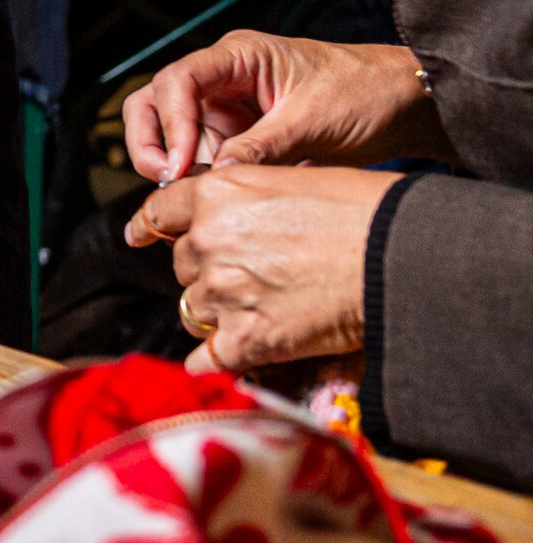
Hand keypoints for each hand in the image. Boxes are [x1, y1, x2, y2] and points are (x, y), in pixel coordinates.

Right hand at [123, 32, 448, 183]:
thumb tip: (219, 178)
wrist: (405, 105)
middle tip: (165, 179)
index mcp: (237, 56)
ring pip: (171, 132)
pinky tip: (215, 198)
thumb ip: (262, 147)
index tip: (181, 165)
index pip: (177, 80)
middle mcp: (222, 79)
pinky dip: (198, 178)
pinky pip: (203, 157)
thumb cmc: (366, 92)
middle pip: (154, 101)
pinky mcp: (239, 137)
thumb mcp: (313, 121)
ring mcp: (227, 109)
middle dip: (151, 141)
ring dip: (172, 163)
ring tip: (193, 193)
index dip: (172, 123)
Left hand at [129, 163, 391, 373]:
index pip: (160, 211)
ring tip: (266, 309)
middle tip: (253, 275)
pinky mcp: (246, 339)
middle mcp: (208, 240)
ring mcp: (223, 291)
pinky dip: (216, 362)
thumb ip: (246, 197)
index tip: (140, 234)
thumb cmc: (365, 212)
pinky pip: (208, 359)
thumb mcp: (294, 180)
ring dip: (220, 312)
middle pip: (183, 264)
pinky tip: (231, 360)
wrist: (403, 257)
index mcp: (217, 194)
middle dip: (208, 270)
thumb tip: (224, 214)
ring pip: (196, 309)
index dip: (150, 225)